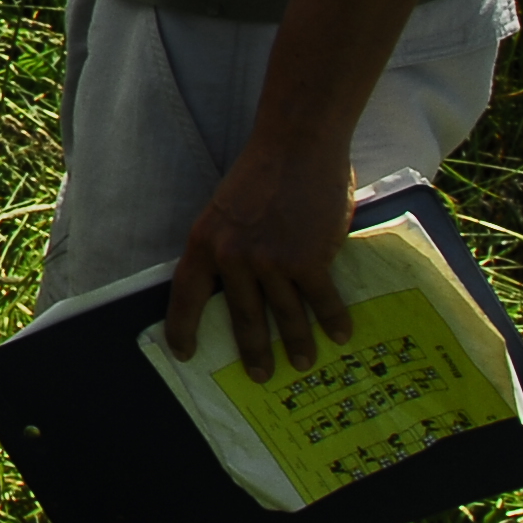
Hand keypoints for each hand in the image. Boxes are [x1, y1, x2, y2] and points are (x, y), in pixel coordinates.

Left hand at [165, 142, 357, 378]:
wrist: (297, 145)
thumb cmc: (264, 173)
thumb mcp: (226, 209)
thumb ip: (228, 244)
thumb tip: (239, 284)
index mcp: (204, 241)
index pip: (185, 295)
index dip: (183, 327)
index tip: (184, 353)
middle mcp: (232, 257)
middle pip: (242, 317)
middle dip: (252, 351)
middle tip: (259, 376)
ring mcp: (270, 261)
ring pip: (285, 316)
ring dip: (296, 345)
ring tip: (301, 363)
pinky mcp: (307, 260)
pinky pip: (321, 301)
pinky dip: (333, 320)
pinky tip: (339, 336)